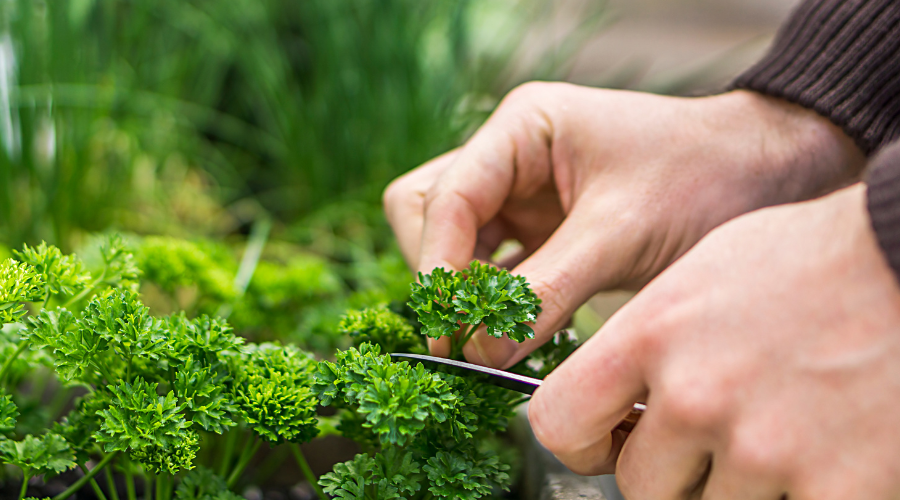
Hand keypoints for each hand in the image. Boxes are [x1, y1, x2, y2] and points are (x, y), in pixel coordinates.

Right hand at [383, 82, 863, 366]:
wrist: (766, 178)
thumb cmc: (702, 178)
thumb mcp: (620, 233)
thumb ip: (545, 290)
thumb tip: (478, 353)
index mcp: (521, 129)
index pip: (444, 197)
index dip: (440, 267)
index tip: (448, 332)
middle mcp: (509, 157)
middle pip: (429, 216)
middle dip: (444, 276)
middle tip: (469, 336)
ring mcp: (520, 194)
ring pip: (453, 246)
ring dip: (465, 295)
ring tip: (492, 343)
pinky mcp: (540, 231)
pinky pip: (491, 269)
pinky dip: (493, 304)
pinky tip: (511, 336)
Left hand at [528, 184, 899, 498]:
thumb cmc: (811, 258)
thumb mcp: (701, 275)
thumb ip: (647, 345)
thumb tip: (621, 404)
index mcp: (652, 334)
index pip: (557, 421)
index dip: (579, 441)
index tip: (604, 441)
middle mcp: (696, 395)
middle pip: (638, 485)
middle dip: (669, 472)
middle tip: (711, 440)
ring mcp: (764, 448)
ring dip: (736, 488)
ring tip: (778, 432)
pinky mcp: (836, 489)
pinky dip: (796, 496)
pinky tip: (820, 456)